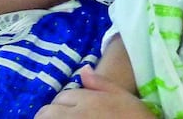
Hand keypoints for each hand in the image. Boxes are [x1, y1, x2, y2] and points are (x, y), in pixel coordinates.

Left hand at [36, 68, 152, 118]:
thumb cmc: (135, 117)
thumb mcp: (122, 96)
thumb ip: (101, 83)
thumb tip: (83, 69)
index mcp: (90, 99)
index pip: (63, 96)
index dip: (65, 103)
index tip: (72, 110)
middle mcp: (77, 114)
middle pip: (48, 111)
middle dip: (52, 113)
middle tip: (65, 116)